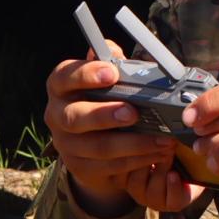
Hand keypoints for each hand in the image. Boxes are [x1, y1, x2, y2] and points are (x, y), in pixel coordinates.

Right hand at [43, 42, 203, 215]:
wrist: (88, 140)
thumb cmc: (100, 98)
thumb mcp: (103, 77)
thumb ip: (111, 62)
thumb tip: (115, 51)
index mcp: (60, 87)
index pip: (64, 77)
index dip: (86, 74)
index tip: (112, 72)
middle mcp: (56, 115)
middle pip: (74, 117)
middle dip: (105, 115)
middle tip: (133, 112)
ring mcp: (66, 144)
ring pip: (97, 147)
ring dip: (133, 143)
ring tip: (161, 138)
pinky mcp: (80, 167)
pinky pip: (110, 166)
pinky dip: (137, 160)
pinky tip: (157, 152)